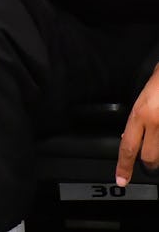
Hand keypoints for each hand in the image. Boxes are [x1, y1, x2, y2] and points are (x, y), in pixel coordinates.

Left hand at [117, 64, 158, 185]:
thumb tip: (129, 136)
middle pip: (150, 157)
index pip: (127, 146)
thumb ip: (138, 118)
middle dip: (149, 163)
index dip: (123, 166)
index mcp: (141, 114)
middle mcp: (156, 122)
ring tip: (156, 131)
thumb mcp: (144, 96)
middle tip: (148, 163)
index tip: (121, 179)